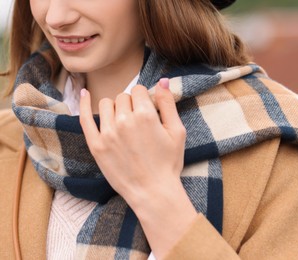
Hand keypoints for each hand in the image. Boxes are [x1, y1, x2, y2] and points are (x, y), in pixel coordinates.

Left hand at [79, 79, 196, 258]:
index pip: (139, 90)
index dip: (145, 98)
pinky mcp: (96, 145)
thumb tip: (163, 80)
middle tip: (138, 121)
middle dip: (131, 104)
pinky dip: (84, 103)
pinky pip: (85, 117)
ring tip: (123, 122)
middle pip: (123, 96)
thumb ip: (168, 103)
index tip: (148, 110)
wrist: (153, 192)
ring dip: (115, 108)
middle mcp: (124, 120)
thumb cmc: (168, 163)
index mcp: (145, 115)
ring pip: (107, 103)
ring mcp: (107, 133)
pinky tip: (84, 92)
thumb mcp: (177, 132)